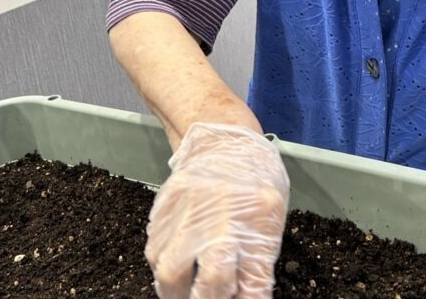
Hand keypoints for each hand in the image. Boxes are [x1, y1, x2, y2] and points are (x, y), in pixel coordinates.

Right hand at [146, 123, 289, 297]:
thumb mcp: (271, 220)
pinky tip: (177, 267)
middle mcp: (222, 219)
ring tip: (189, 290)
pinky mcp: (162, 212)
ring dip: (178, 291)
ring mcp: (187, 214)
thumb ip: (258, 265)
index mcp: (258, 222)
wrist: (222, 141)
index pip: (253, 285)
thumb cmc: (254, 181)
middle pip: (212, 282)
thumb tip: (244, 298)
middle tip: (209, 297)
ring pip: (171, 274)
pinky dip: (164, 269)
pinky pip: (154, 254)